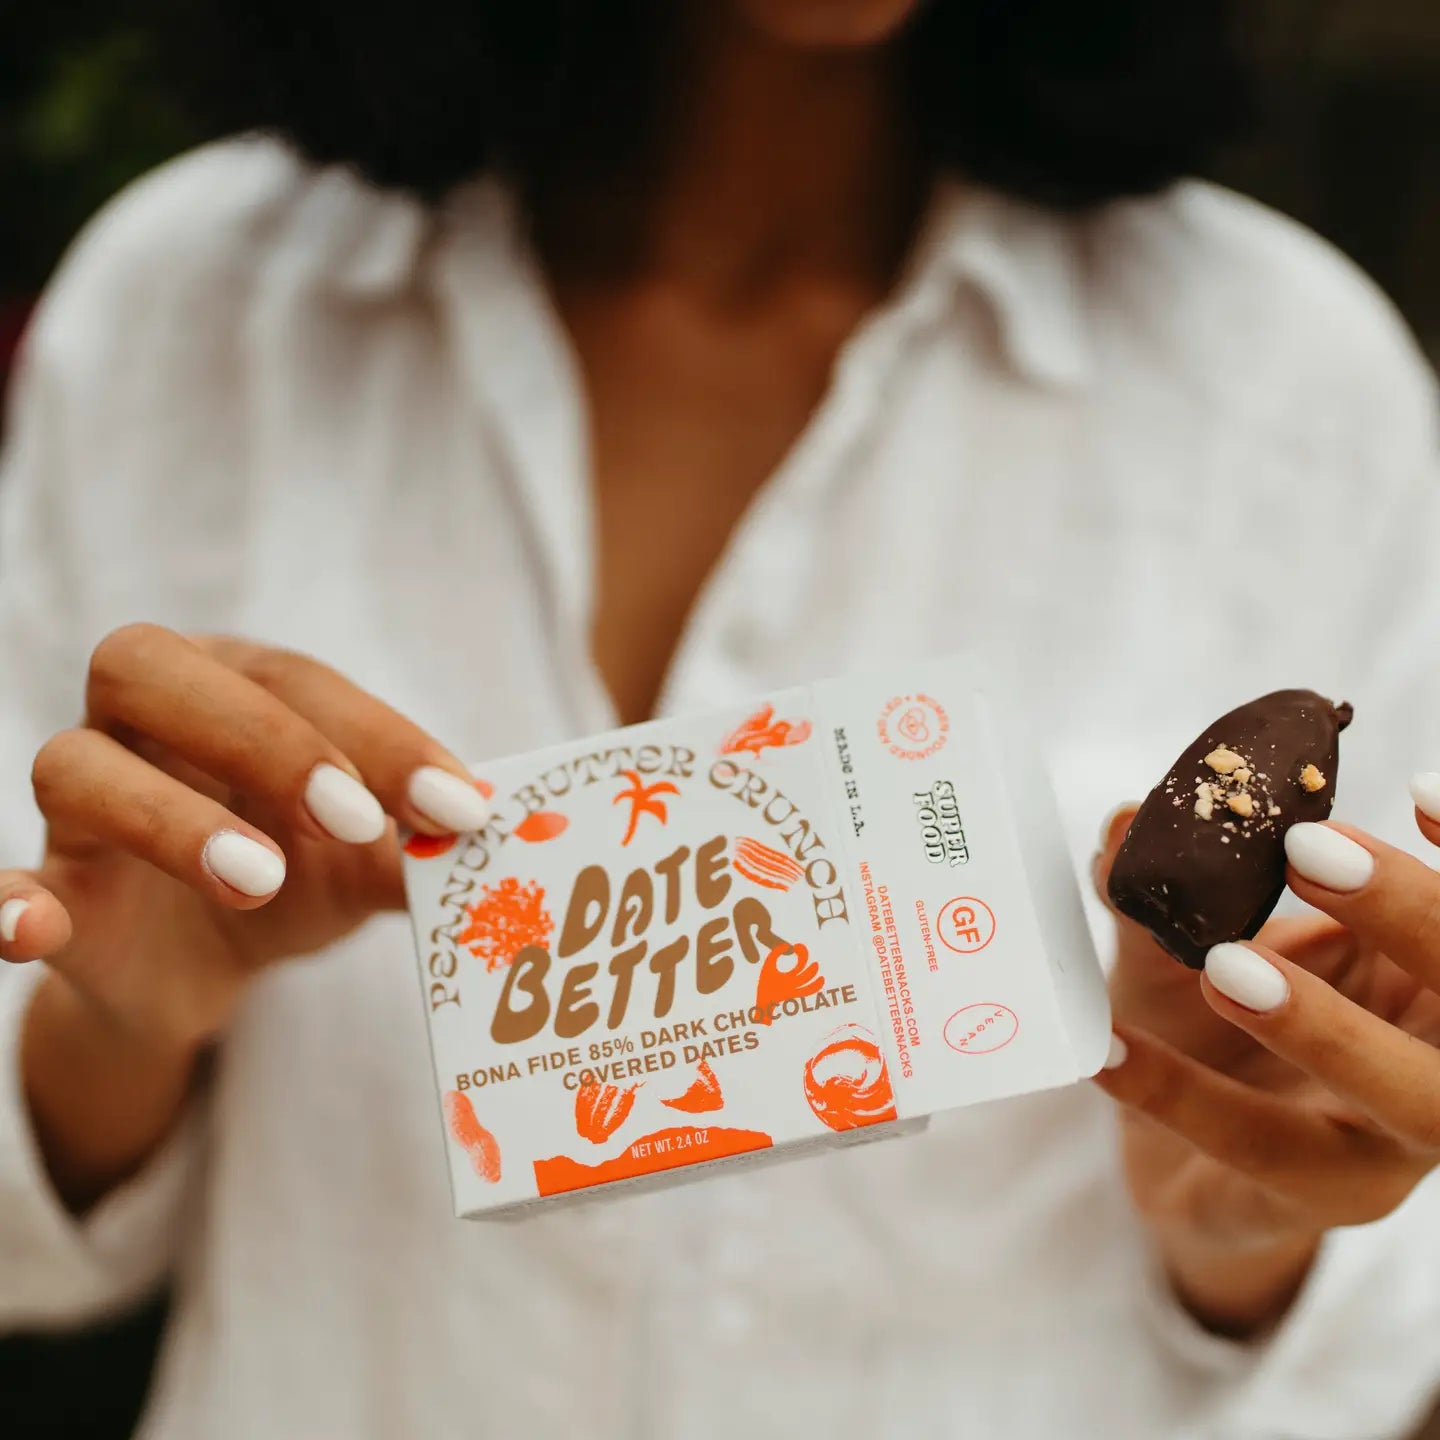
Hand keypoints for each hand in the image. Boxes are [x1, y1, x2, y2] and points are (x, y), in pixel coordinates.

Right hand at [1, 624, 489, 1054]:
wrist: (210, 967)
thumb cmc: (299, 874)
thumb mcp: (369, 858)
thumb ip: (422, 841)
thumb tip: (506, 833)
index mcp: (232, 685)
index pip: (295, 679)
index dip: (377, 735)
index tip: (459, 804)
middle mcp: (140, 720)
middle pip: (151, 667)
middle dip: (260, 736)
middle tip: (352, 820)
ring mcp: (81, 806)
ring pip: (76, 766)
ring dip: (170, 818)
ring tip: (262, 878)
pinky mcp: (51, 892)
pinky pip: (0, 881)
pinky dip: (2, 900)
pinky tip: (32, 925)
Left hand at [1093, 785, 1439, 1334]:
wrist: (1178, 1160)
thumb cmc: (1208, 1028)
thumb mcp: (1183, 945)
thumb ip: (1165, 888)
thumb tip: (1124, 820)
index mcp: (1425, 974)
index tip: (1418, 786)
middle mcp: (1439, 1053)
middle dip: (1413, 913)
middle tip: (1307, 851)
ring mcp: (1395, 1139)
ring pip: (1411, 1094)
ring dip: (1325, 1024)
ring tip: (1222, 968)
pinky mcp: (1327, 1198)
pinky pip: (1265, 1151)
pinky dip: (1182, 1096)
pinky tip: (1111, 1052)